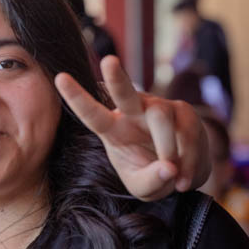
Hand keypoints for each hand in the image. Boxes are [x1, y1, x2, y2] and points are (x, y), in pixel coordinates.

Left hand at [54, 55, 210, 200]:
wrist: (184, 173)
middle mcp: (134, 113)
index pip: (92, 114)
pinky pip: (188, 132)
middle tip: (109, 61)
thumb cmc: (154, 175)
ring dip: (168, 149)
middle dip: (117, 76)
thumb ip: (150, 181)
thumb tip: (169, 168)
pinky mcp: (184, 112)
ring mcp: (159, 109)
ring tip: (175, 178)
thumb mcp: (144, 188)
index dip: (76, 97)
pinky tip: (185, 180)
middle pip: (124, 92)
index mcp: (114, 129)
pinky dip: (189, 160)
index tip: (59, 77)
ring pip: (161, 117)